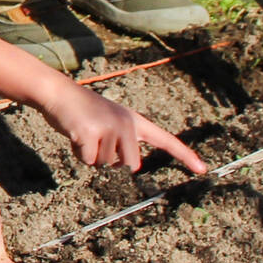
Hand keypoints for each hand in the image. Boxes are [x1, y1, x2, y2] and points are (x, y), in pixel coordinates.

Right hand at [38, 82, 208, 174]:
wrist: (58, 93)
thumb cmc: (83, 112)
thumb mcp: (109, 123)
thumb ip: (122, 143)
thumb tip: (125, 169)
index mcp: (135, 121)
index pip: (166, 140)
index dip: (184, 156)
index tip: (203, 170)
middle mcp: (127, 124)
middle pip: (130, 165)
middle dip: (111, 162)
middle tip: (97, 140)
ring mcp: (109, 128)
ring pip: (106, 165)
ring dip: (91, 155)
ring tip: (84, 133)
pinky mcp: (90, 133)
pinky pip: (88, 160)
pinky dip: (78, 152)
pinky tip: (74, 134)